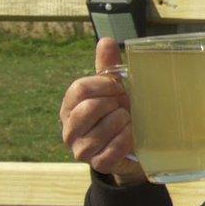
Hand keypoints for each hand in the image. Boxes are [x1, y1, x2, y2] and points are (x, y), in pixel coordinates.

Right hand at [60, 38, 145, 184]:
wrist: (134, 145)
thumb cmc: (120, 111)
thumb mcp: (115, 89)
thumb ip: (108, 66)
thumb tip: (106, 40)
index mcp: (71, 106)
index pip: (79, 89)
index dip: (103, 85)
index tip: (119, 86)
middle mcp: (70, 129)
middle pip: (87, 110)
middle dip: (112, 104)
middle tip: (124, 105)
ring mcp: (81, 149)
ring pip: (98, 133)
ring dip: (121, 123)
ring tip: (130, 120)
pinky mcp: (97, 165)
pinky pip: (109, 153)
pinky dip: (124, 142)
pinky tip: (133, 135)